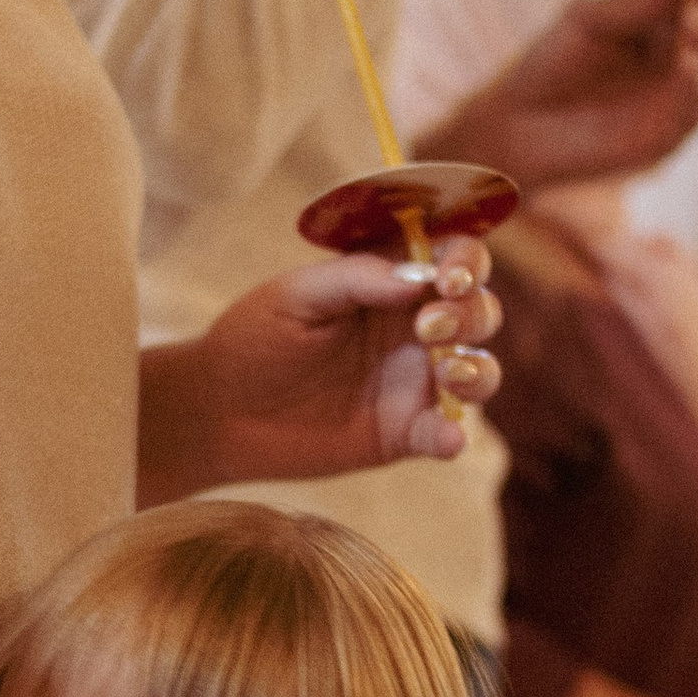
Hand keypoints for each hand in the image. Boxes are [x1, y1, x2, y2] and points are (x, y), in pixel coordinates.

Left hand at [136, 238, 500, 502]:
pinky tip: (446, 437)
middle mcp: (414, 328)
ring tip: (447, 372)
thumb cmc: (252, 339)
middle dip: (470, 313)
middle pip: (478, 311)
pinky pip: (445, 433)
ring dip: (477, 369)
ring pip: (478, 370)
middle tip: (428, 326)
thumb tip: (419, 277)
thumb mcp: (295, 296)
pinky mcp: (404, 432)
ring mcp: (414, 382)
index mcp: (392, 282)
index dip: (465, 262)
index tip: (448, 277)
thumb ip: (355, 279)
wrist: (219, 410)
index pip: (453, 258)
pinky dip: (454, 435)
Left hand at [416, 0, 697, 192]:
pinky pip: (694, 114)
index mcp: (667, 27)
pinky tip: (687, 59)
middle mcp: (681, 64)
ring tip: (693, 15)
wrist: (514, 121)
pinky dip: (697, 84)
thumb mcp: (590, 17)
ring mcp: (675, 104)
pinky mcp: (663, 139)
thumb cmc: (550, 64)